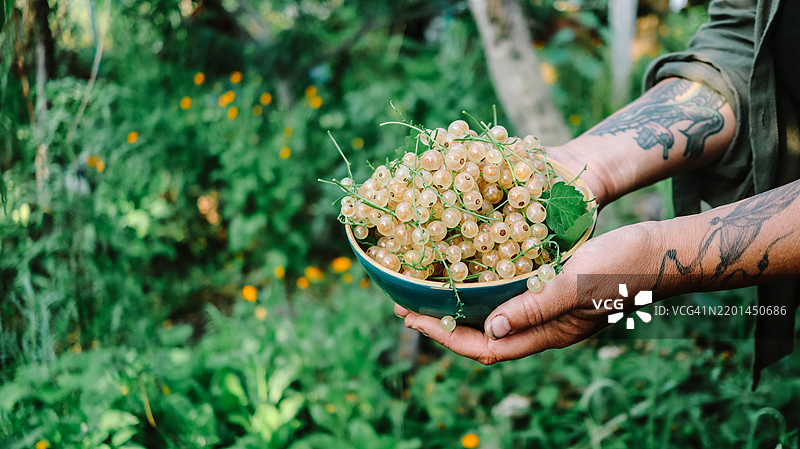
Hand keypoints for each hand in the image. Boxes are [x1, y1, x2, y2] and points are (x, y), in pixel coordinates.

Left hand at [396, 222, 660, 364]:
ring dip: (459, 308)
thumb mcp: (578, 284)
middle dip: (443, 325)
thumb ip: (536, 307)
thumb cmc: (622, 266)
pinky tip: (466, 273)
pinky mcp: (552, 289)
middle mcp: (544, 326)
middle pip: (484, 337)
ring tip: (426, 292)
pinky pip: (508, 297)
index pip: (488, 348)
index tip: (413, 320)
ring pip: (493, 318)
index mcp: (550, 333)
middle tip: (405, 307)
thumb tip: (491, 330)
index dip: (447, 337)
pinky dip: (481, 290)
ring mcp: (548, 310)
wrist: (658, 249)